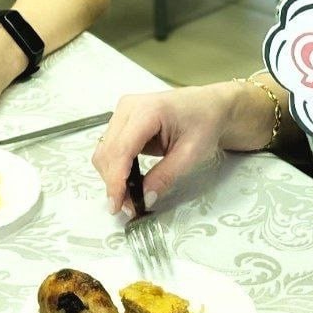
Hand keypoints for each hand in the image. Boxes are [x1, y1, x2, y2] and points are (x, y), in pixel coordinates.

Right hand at [91, 84, 236, 213]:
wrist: (208, 105)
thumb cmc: (204, 123)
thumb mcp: (191, 153)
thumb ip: (165, 176)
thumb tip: (144, 199)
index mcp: (148, 110)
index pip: (122, 148)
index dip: (116, 179)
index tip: (118, 205)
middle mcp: (129, 107)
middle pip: (108, 150)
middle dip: (112, 181)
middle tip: (126, 207)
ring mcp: (123, 112)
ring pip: (104, 150)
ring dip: (111, 176)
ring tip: (128, 197)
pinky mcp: (122, 120)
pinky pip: (110, 147)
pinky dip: (115, 167)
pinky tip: (128, 180)